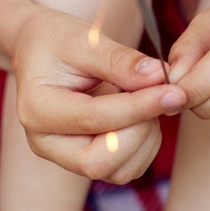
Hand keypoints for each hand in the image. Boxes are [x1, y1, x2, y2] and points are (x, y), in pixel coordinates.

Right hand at [12, 8, 186, 182]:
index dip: (138, 107)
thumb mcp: (84, 40)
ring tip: (144, 99)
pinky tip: (140, 114)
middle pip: (98, 162)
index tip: (173, 91)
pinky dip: (145, 145)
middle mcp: (46, 142)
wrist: (40, 51)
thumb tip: (158, 77)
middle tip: (155, 95)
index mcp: (36, 109)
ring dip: (145, 138)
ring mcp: (65, 157)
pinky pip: (126, 168)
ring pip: (118, 170)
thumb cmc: (57, 41)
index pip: (93, 119)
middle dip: (138, 132)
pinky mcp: (86, 161)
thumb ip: (119, 60)